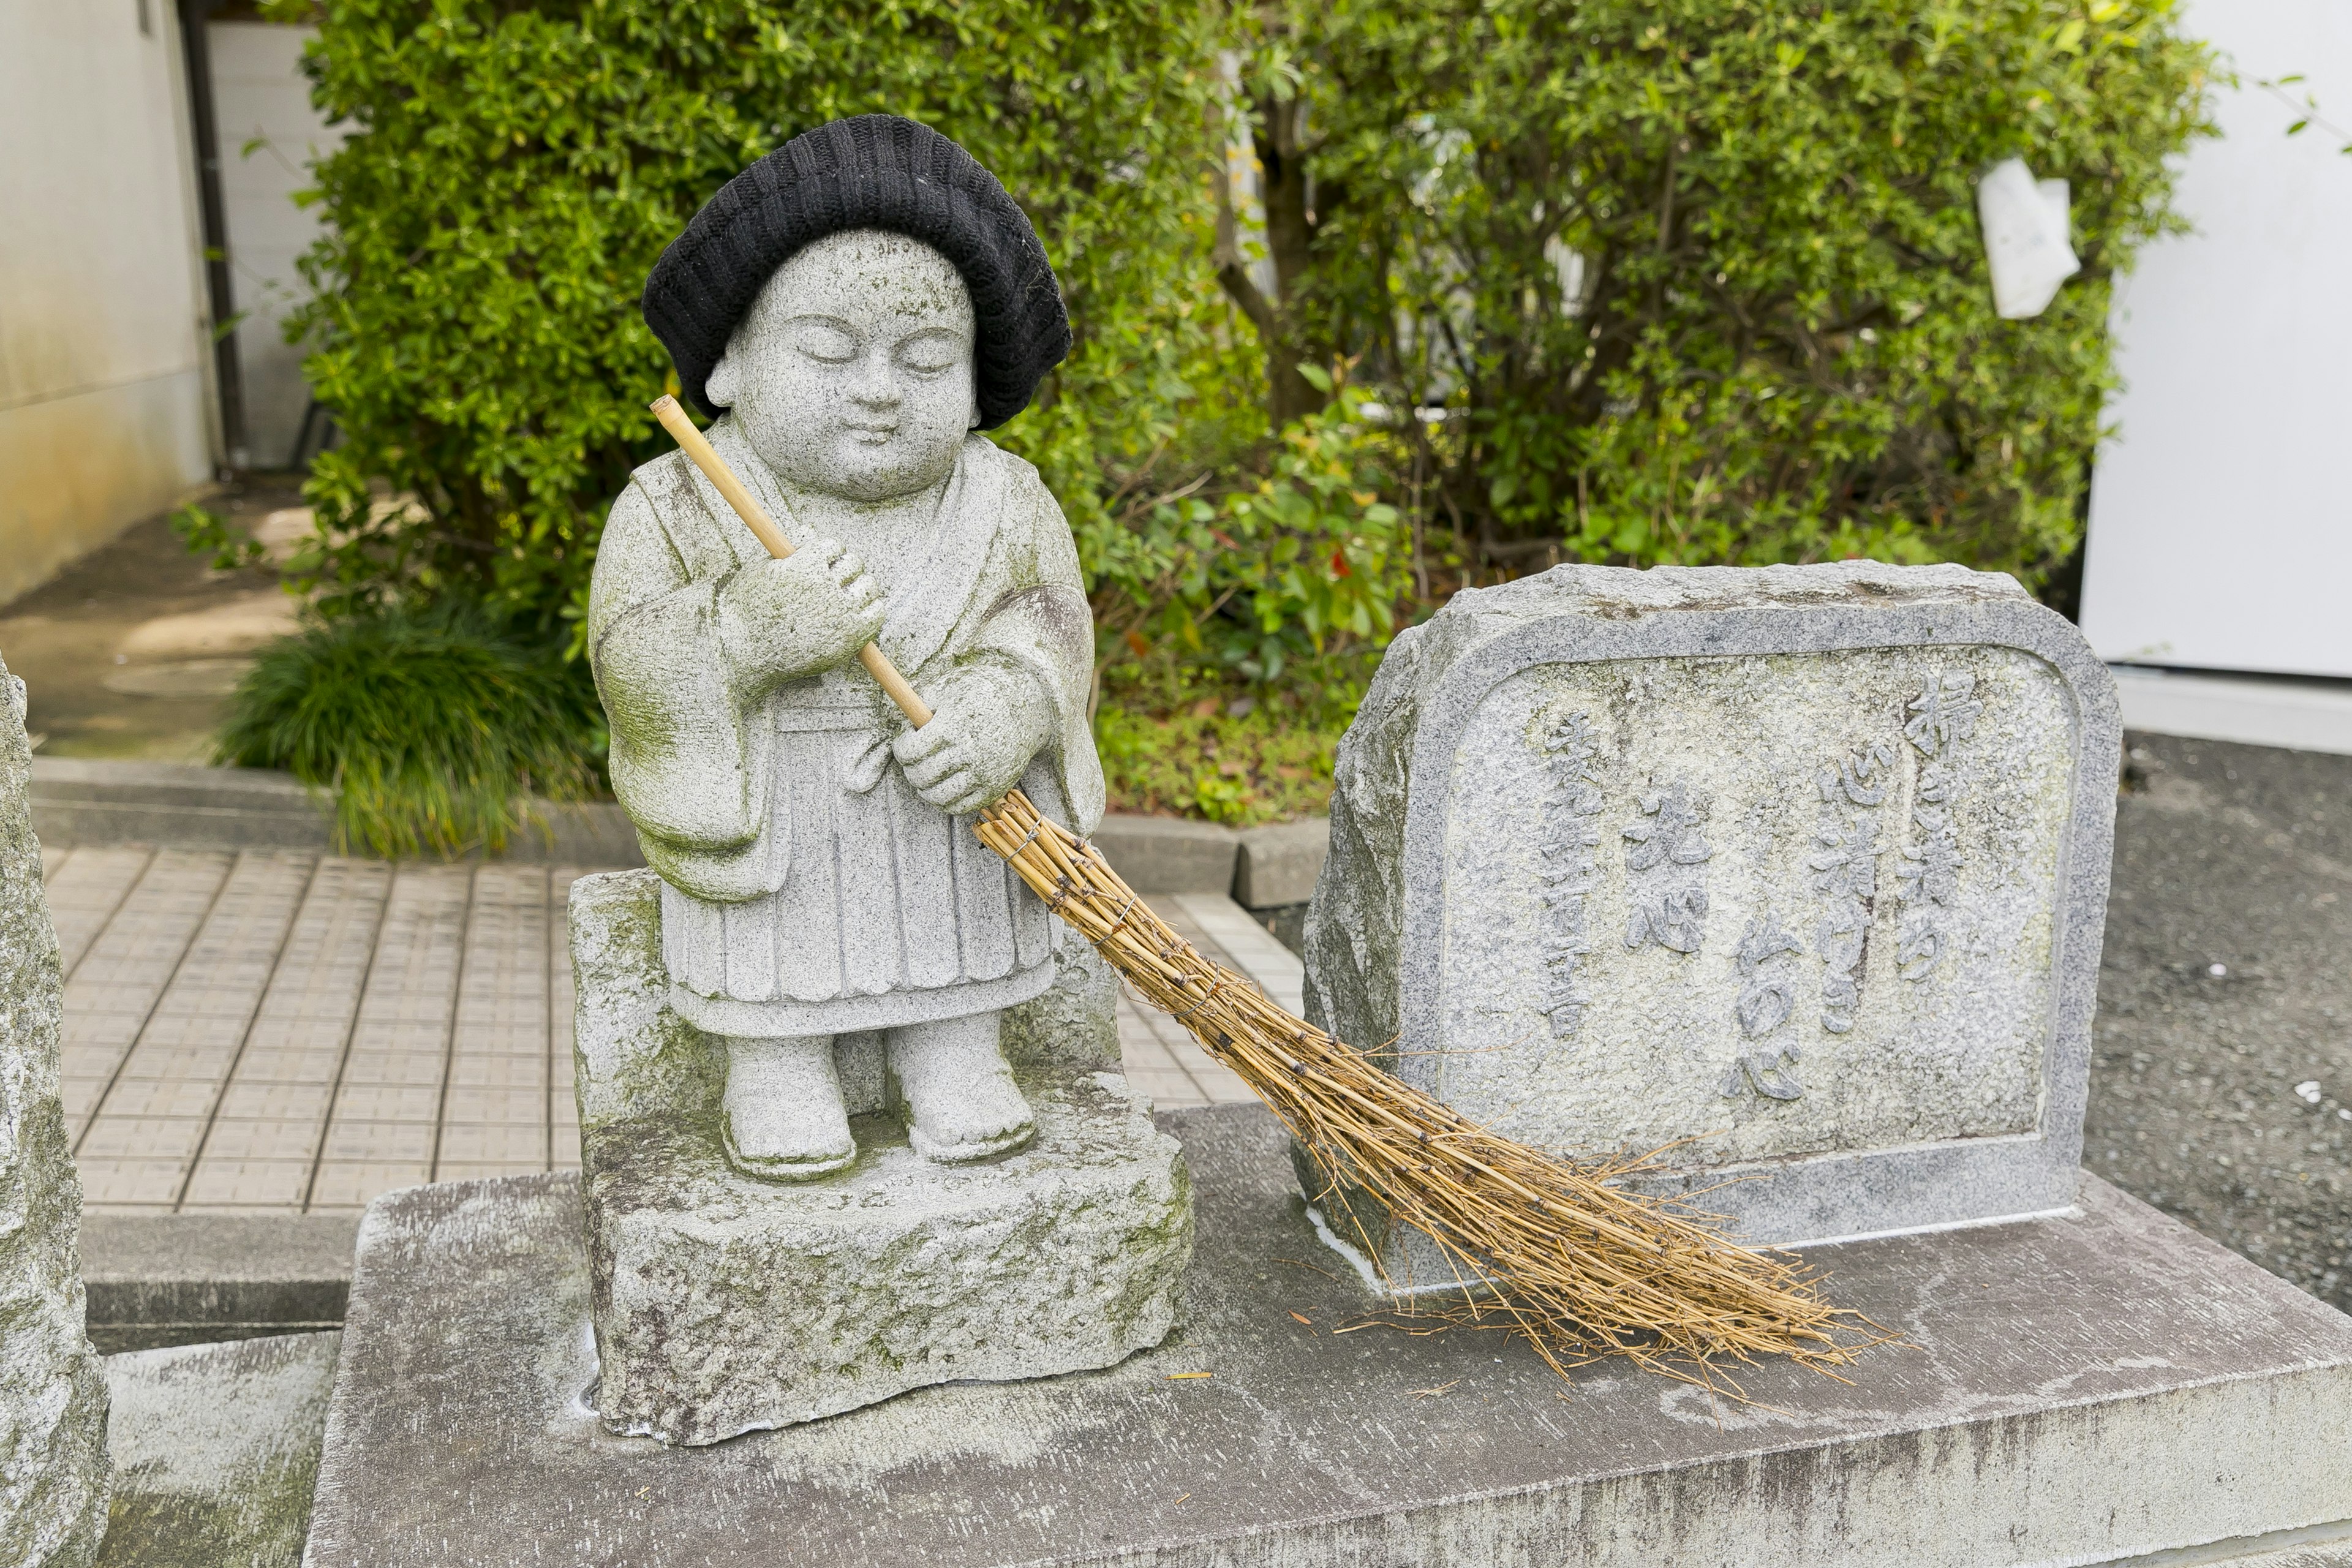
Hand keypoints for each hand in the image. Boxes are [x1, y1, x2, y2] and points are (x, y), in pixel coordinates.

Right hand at [716, 540, 885, 686]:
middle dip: (845, 569)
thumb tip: (810, 530)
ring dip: (861, 587)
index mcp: (804, 564)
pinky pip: (877, 612)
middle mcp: (825, 584)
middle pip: (854, 563)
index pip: (833, 545)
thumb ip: (789, 550)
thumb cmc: (746, 610)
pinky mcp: (850, 636)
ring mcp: (840, 611)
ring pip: (869, 585)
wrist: (744, 653)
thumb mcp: (761, 571)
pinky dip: (872, 609)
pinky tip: (860, 613)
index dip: (829, 554)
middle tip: (836, 582)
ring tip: (848, 597)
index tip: (825, 563)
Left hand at [891, 666, 1052, 814]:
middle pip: (922, 775)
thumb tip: (899, 722)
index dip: (901, 748)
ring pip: (937, 796)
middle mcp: (968, 752)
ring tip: (924, 777)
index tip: (905, 743)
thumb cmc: (981, 695)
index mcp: (953, 726)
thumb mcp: (949, 688)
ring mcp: (983, 774)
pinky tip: (941, 788)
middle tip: (912, 762)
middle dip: (910, 770)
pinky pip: (958, 807)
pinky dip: (943, 802)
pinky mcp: (994, 788)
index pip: (910, 750)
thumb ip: (920, 703)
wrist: (1029, 710)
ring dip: (923, 789)